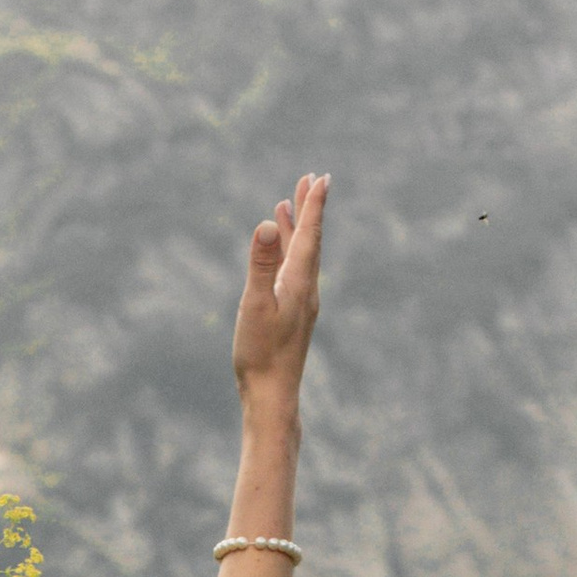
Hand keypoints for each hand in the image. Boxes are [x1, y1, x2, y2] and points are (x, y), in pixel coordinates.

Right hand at [231, 173, 327, 407]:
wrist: (272, 397)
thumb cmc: (261, 354)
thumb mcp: (255, 305)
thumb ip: (260, 264)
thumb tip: (264, 225)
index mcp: (299, 282)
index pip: (309, 235)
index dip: (314, 205)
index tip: (321, 178)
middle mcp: (305, 289)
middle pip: (309, 240)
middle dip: (309, 210)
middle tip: (311, 179)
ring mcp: (300, 303)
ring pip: (300, 256)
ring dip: (296, 229)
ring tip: (288, 206)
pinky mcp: (292, 316)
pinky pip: (293, 273)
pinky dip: (287, 254)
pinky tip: (279, 254)